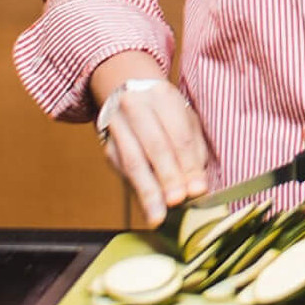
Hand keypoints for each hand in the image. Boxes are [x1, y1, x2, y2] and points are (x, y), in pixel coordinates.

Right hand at [97, 80, 209, 228]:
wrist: (126, 89)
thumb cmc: (163, 108)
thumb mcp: (184, 117)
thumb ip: (193, 148)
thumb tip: (197, 183)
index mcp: (162, 96)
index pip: (178, 134)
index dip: (188, 164)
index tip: (197, 189)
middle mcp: (136, 108)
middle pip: (154, 147)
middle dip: (168, 177)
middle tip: (177, 201)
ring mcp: (117, 127)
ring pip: (133, 162)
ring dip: (148, 192)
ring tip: (158, 215)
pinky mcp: (107, 146)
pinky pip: (122, 172)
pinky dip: (137, 191)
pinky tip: (147, 207)